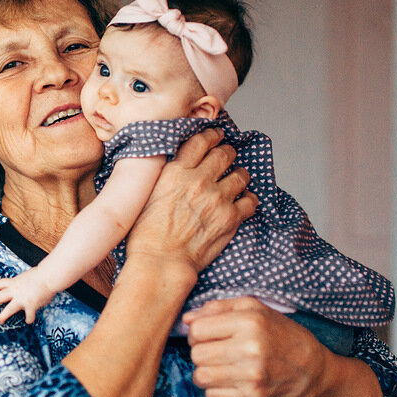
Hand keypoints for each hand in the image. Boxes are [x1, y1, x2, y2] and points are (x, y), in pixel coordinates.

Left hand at [0, 270, 57, 323]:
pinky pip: (28, 316)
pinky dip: (29, 319)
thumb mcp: (26, 276)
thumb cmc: (40, 275)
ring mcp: (22, 299)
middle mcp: (15, 291)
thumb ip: (21, 283)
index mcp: (14, 282)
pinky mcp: (30, 306)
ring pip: (9, 309)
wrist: (48, 277)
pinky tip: (28, 320)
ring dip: (3, 316)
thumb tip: (21, 287)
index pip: (0, 283)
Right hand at [125, 128, 256, 276]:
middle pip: (223, 154)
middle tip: (228, 154)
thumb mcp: (146, 195)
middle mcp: (199, 181)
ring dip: (240, 174)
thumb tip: (173, 168)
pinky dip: (249, 199)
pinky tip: (244, 201)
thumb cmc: (146, 235)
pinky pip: (250, 201)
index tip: (215, 136)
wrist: (161, 261)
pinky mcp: (231, 218)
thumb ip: (164, 177)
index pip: (200, 142)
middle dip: (227, 152)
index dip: (211, 135)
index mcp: (176, 172)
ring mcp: (218, 199)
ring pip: (240, 175)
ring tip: (238, 177)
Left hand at [184, 297, 327, 396]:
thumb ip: (218, 307)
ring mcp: (252, 376)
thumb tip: (187, 318)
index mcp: (250, 322)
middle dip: (200, 353)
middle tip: (215, 351)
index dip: (197, 332)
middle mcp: (251, 349)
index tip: (207, 335)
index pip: (197, 330)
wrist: (309, 370)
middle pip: (197, 355)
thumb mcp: (254, 309)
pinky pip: (212, 396)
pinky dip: (216, 390)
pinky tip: (230, 381)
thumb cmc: (278, 334)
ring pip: (201, 377)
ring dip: (205, 373)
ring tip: (220, 367)